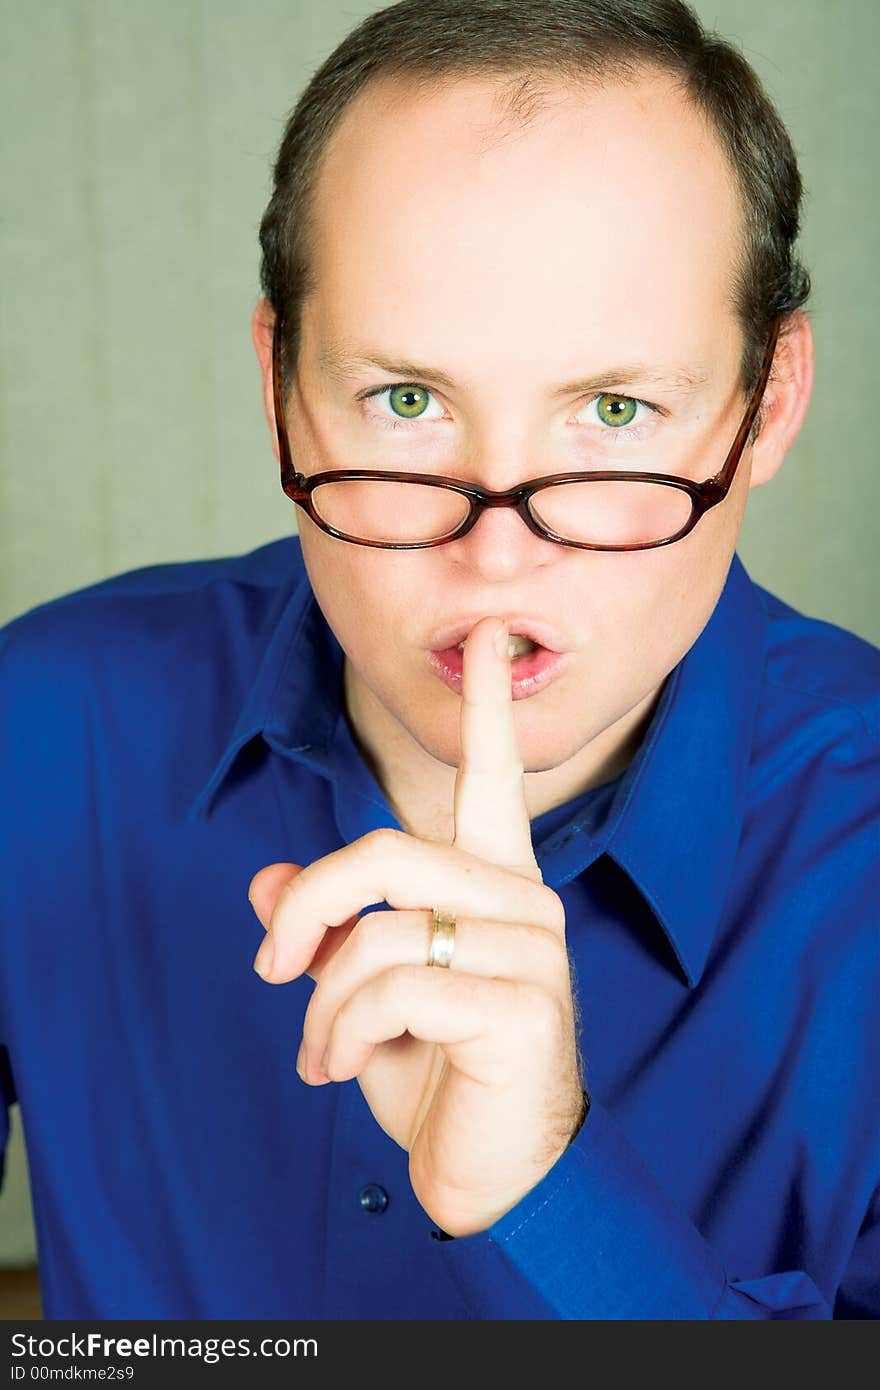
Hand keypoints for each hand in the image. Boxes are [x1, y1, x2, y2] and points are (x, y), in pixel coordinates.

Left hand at [247, 617, 585, 1236]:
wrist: (492, 1175)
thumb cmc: (434, 1073)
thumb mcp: (363, 995)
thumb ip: (328, 931)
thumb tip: (265, 882)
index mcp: (492, 883)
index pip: (494, 779)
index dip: (489, 708)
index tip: (489, 637)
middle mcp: (522, 900)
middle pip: (385, 851)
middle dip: (308, 909)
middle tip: (271, 970)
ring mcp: (531, 950)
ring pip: (378, 928)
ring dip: (319, 1001)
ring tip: (316, 1051)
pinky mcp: (524, 1004)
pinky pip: (394, 986)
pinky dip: (341, 1033)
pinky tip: (341, 1072)